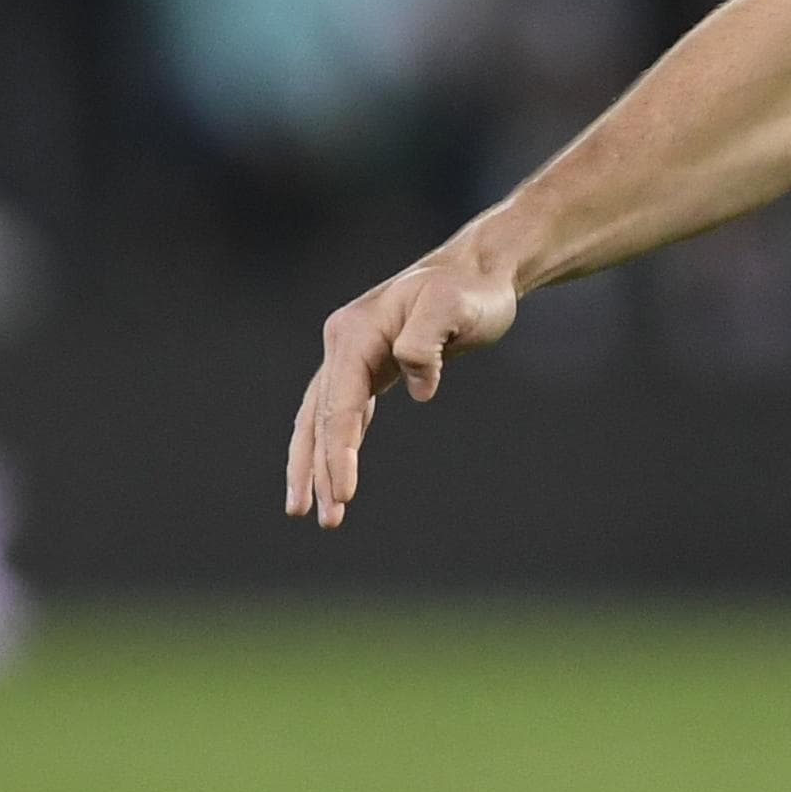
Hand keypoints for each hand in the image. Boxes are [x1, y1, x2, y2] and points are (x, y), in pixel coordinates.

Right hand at [285, 235, 524, 526]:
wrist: (479, 271)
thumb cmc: (469, 290)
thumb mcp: (452, 308)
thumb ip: (426, 342)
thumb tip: (417, 387)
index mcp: (353, 333)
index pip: (338, 404)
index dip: (338, 451)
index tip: (343, 493)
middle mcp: (344, 344)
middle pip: (321, 418)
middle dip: (318, 470)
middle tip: (326, 520)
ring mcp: (354, 356)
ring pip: (324, 420)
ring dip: (317, 465)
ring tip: (311, 513)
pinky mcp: (372, 366)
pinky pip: (344, 413)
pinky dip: (336, 444)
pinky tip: (331, 477)